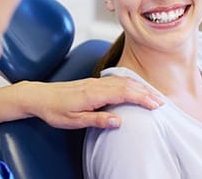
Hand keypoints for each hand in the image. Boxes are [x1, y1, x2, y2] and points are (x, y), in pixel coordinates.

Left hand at [21, 76, 163, 128]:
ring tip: (153, 95)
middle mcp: (97, 84)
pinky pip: (116, 80)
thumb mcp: (74, 120)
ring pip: (123, 80)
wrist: (40, 96)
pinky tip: (134, 87)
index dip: (142, 98)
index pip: (124, 93)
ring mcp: (95, 81)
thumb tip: (119, 121)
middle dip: (146, 92)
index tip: (156, 105)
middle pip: (127, 85)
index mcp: (94, 93)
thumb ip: (97, 119)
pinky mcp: (93, 82)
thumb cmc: (55, 110)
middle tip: (161, 102)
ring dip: (139, 87)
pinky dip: (129, 83)